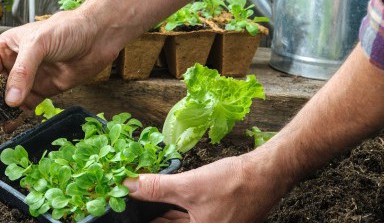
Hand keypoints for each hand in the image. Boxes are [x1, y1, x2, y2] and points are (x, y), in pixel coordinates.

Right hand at [0, 10, 121, 135]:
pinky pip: (26, 107)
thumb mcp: (39, 44)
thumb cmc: (67, 29)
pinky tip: (8, 127)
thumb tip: (10, 99)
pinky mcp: (44, 90)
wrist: (98, 37)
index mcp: (8, 47)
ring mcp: (30, 78)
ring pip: (9, 100)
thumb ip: (23, 72)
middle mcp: (16, 63)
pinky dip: (16, 118)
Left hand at [123, 153, 291, 222]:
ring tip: (142, 204)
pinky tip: (164, 203)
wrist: (267, 174)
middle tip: (131, 207)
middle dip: (153, 217)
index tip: (125, 215)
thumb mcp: (189, 186)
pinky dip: (176, 211)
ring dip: (162, 214)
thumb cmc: (234, 184)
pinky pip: (190, 218)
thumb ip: (156, 188)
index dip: (146, 220)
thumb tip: (127, 186)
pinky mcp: (217, 219)